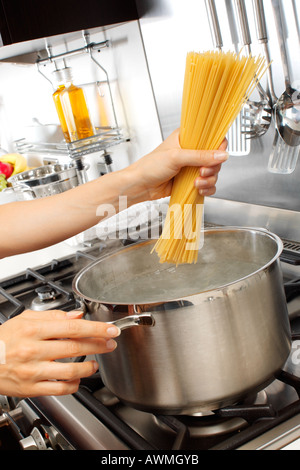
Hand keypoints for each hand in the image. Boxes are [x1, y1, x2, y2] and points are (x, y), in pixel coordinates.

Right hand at [0, 310, 119, 396]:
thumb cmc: (4, 340)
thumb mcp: (25, 320)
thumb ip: (53, 316)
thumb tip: (77, 315)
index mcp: (33, 330)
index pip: (72, 327)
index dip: (95, 329)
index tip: (110, 329)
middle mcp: (34, 350)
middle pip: (75, 346)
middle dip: (98, 345)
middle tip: (110, 343)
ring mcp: (33, 371)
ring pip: (71, 370)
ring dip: (89, 366)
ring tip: (95, 363)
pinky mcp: (32, 388)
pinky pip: (60, 389)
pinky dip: (74, 384)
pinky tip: (77, 377)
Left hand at [128, 129, 227, 200]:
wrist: (140, 186)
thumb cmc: (150, 167)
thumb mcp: (176, 157)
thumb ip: (200, 156)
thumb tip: (221, 155)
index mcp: (187, 138)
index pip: (211, 137)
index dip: (218, 146)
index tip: (217, 155)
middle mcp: (191, 152)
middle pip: (215, 158)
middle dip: (212, 168)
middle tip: (201, 172)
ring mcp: (191, 167)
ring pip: (212, 173)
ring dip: (209, 180)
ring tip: (197, 183)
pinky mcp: (191, 181)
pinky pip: (207, 184)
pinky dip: (206, 188)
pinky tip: (199, 190)